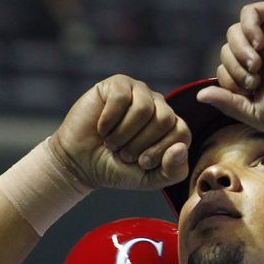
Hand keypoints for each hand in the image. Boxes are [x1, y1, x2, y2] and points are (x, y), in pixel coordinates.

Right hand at [51, 75, 190, 191]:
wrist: (82, 163)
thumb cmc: (119, 169)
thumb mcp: (150, 179)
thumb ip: (174, 171)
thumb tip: (181, 148)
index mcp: (172, 127)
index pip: (182, 133)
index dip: (160, 152)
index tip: (142, 163)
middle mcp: (159, 106)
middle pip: (165, 119)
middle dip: (141, 144)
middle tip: (125, 154)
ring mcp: (139, 92)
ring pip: (143, 108)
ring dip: (123, 134)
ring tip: (112, 143)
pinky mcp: (117, 84)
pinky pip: (121, 98)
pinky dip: (108, 120)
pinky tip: (102, 128)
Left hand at [197, 2, 263, 129]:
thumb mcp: (256, 113)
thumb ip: (228, 105)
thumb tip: (200, 96)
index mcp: (252, 77)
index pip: (223, 71)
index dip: (229, 81)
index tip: (250, 90)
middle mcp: (257, 55)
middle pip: (225, 52)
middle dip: (235, 68)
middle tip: (255, 79)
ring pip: (232, 33)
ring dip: (240, 50)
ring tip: (258, 64)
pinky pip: (248, 13)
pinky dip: (248, 28)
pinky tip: (260, 44)